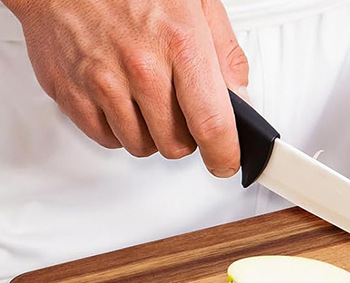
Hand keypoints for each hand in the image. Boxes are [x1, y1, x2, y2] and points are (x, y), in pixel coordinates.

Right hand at [7, 0, 247, 176]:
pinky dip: (117, 126)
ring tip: (144, 95)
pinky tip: (119, 96)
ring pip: (142, 146)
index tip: (225, 161)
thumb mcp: (194, 0)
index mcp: (178, 41)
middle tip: (178, 108)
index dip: (224, 154)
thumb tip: (240, 100)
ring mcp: (102, 81)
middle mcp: (139, 65)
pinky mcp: (70, 93)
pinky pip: (107, 139)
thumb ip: (225, 54)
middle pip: (176, 145)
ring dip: (149, 132)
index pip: (212, 123)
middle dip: (184, 136)